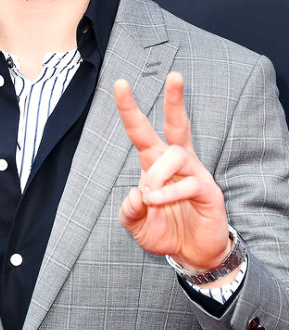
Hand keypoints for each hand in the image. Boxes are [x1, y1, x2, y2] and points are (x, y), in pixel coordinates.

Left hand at [114, 72, 230, 271]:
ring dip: (157, 174)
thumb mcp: (136, 224)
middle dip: (175, 99)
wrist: (192, 253)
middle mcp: (176, 161)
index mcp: (155, 162)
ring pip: (175, 154)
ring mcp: (195, 173)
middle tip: (174, 75)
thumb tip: (137, 194)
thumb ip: (129, 210)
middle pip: (177, 123)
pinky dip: (170, 193)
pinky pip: (189, 182)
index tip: (120, 83)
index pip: (141, 130)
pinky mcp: (208, 190)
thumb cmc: (164, 230)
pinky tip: (158, 202)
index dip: (130, 108)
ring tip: (150, 196)